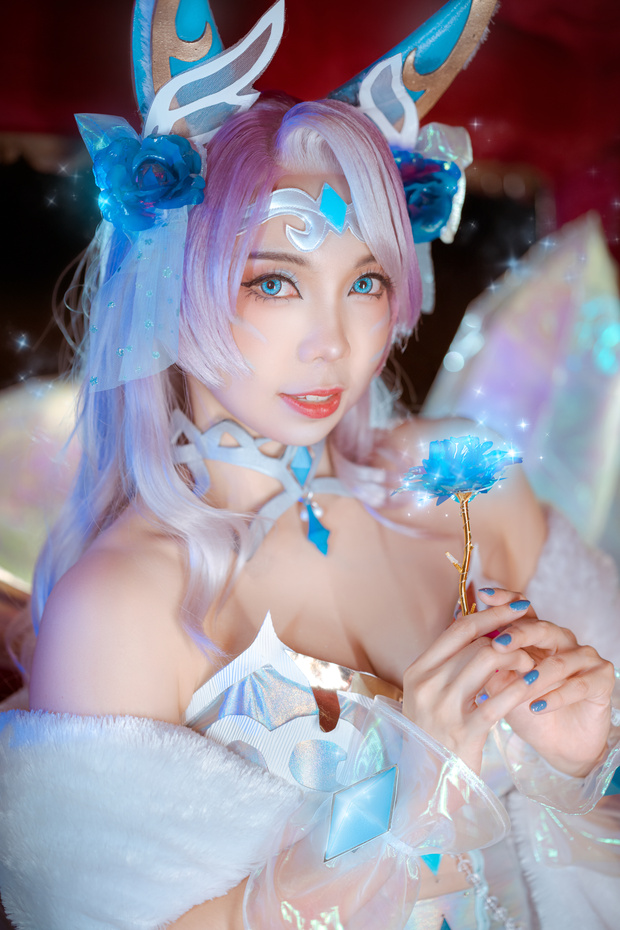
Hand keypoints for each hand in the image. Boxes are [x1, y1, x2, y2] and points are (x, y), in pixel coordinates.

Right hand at [402, 599, 537, 773]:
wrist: (428, 784)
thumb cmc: (434, 734)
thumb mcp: (428, 695)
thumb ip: (447, 663)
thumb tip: (475, 626)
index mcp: (416, 672)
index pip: (457, 630)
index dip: (490, 614)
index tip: (516, 608)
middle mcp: (426, 686)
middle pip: (476, 643)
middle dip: (510, 637)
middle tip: (532, 639)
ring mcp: (443, 709)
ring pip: (488, 662)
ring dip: (517, 659)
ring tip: (531, 665)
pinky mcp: (464, 732)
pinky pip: (499, 699)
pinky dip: (520, 687)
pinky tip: (533, 686)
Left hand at [481, 588, 614, 776]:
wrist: (560, 746)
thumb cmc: (528, 711)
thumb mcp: (504, 690)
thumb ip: (491, 668)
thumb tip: (468, 651)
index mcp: (537, 636)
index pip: (522, 610)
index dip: (505, 599)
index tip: (484, 595)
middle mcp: (562, 640)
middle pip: (541, 628)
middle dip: (519, 634)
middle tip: (498, 645)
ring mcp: (584, 657)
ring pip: (559, 661)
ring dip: (537, 677)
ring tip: (519, 687)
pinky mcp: (602, 678)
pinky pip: (579, 685)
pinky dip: (556, 697)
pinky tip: (538, 707)